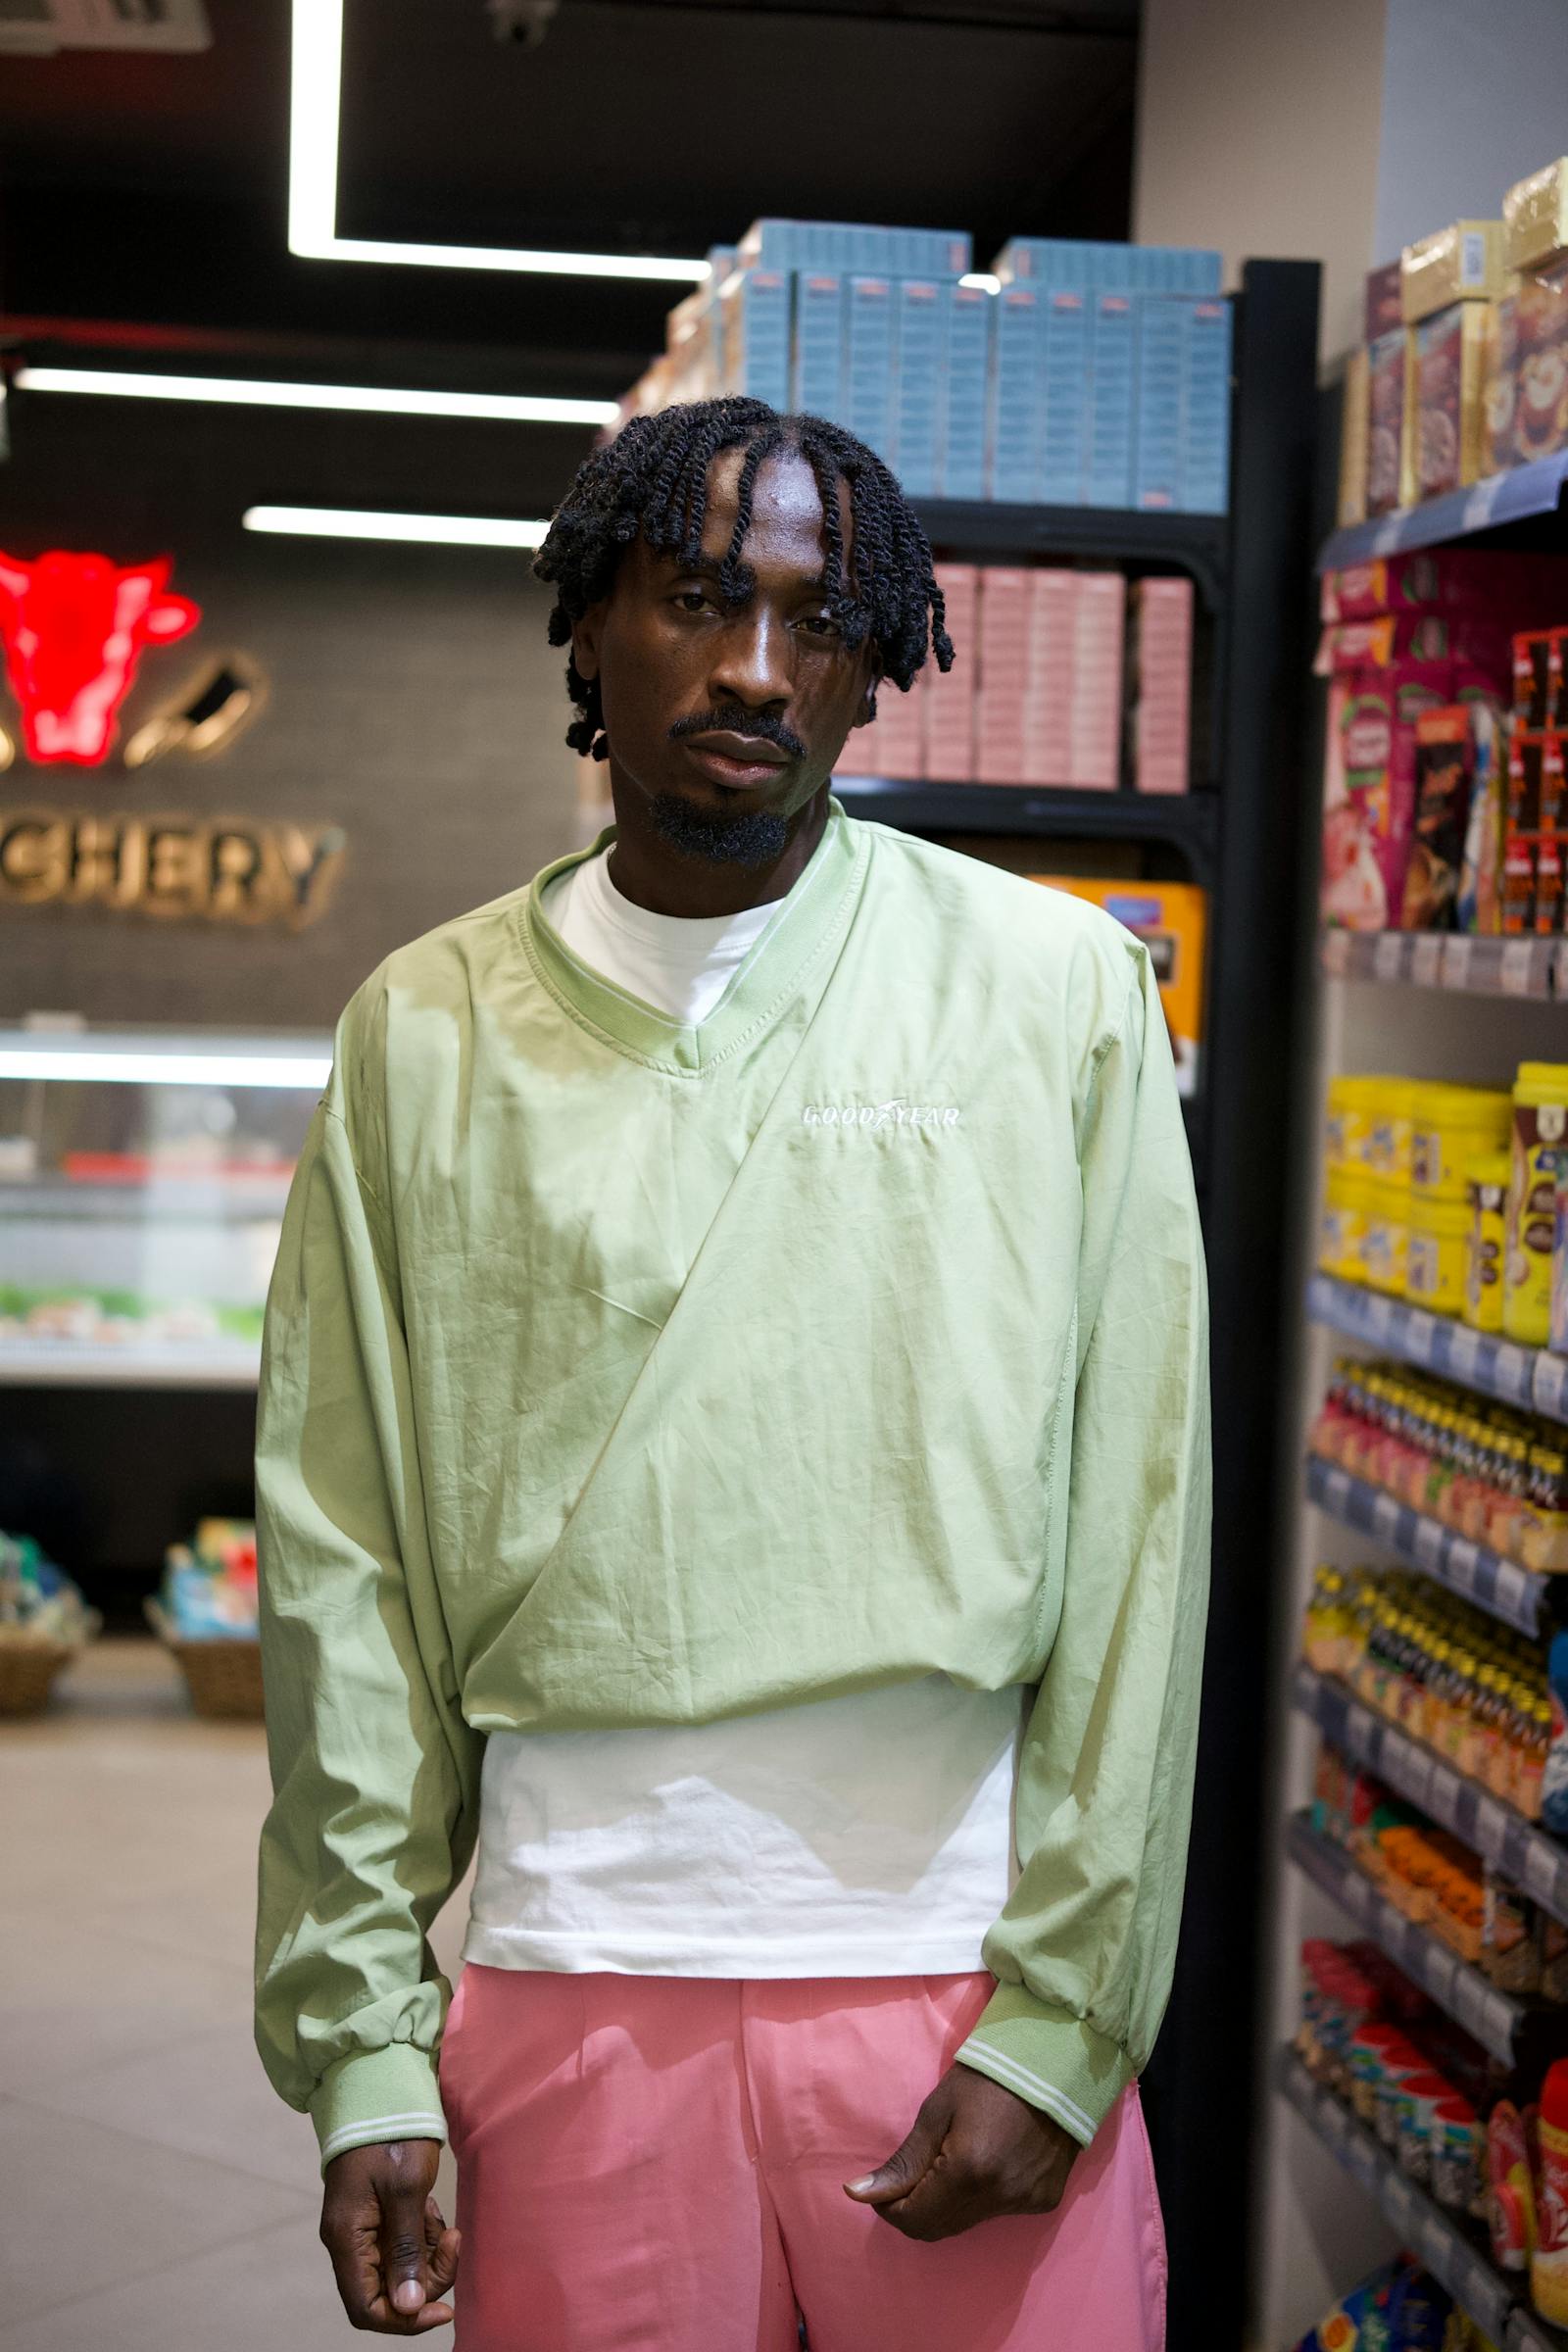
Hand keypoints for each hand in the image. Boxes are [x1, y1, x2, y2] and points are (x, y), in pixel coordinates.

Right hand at [319, 2139, 459, 2331]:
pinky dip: (422, 2236)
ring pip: (398, 2270)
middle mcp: (349, 2242)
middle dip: (425, 2278)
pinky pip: (401, 2245)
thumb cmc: (391, 2136)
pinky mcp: (377, 2216)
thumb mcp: (405, 2190)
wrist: (380, 2092)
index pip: (366, 2308)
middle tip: (453, 2240)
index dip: (404, 2320)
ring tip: (438, 2215)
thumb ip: (406, 2249)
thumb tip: (407, 2307)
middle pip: (387, 2292)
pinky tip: (429, 2207)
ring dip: (427, 2254)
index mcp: (346, 2239)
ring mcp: (362, 2229)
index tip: (444, 2309)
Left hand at [844, 2063, 1078, 2240]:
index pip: (915, 2221)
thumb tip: (858, 2194)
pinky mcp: (1043, 2201)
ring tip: (948, 2160)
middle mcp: (998, 2197)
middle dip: (915, 2208)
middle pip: (939, 2229)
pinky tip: (984, 2162)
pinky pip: (996, 2213)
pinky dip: (978, 2198)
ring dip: (946, 2204)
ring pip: (966, 2224)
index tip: (883, 2187)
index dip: (890, 2208)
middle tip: (911, 2174)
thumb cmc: (987, 2079)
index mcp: (968, 2173)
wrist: (1053, 2066)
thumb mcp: (936, 2111)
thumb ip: (902, 2162)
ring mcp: (1024, 2203)